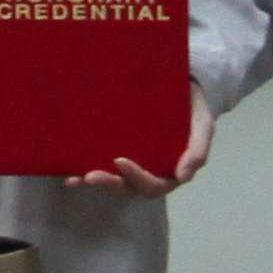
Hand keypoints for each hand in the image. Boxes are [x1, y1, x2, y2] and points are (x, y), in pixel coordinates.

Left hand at [79, 89, 218, 196]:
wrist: (181, 84)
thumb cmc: (193, 107)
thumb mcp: (203, 125)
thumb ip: (198, 151)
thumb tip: (183, 178)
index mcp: (170, 171)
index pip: (154, 184)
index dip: (136, 178)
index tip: (120, 161)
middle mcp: (149, 171)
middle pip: (130, 187)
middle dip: (110, 183)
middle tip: (90, 176)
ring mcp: (133, 163)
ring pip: (115, 181)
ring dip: (97, 182)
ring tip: (77, 178)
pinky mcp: (118, 151)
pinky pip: (103, 166)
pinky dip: (86, 172)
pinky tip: (69, 173)